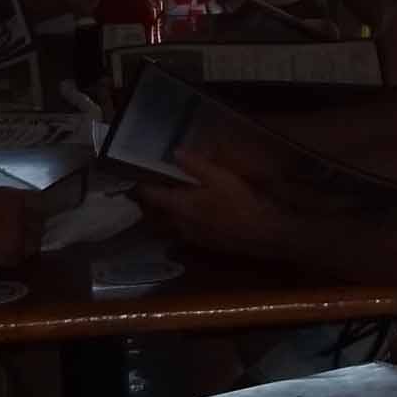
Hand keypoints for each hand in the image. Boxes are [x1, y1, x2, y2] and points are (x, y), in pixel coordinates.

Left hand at [132, 146, 282, 253]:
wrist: (259, 234)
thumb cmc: (239, 202)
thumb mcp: (221, 177)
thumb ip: (197, 165)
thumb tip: (175, 152)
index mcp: (178, 205)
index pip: (149, 195)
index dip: (140, 184)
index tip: (137, 174)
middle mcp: (176, 223)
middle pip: (149, 214)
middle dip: (145, 202)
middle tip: (147, 188)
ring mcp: (185, 235)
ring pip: (160, 226)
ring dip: (156, 215)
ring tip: (162, 203)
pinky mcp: (196, 243)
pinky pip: (174, 233)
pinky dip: (171, 224)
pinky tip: (184, 217)